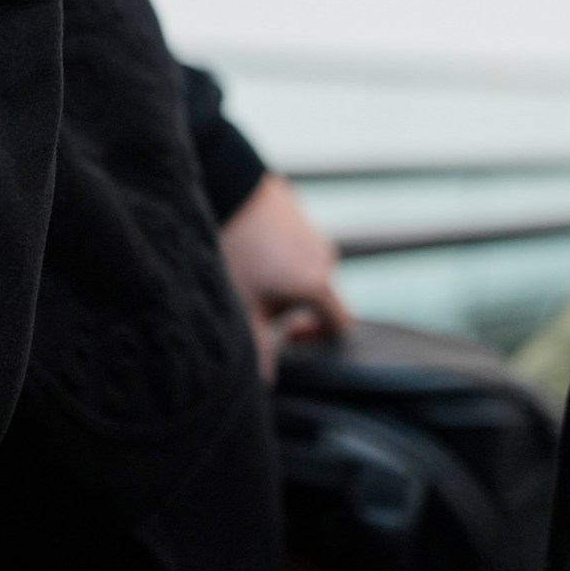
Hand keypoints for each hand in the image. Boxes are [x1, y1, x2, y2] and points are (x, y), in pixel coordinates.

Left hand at [218, 175, 351, 381]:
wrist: (228, 186)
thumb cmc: (235, 249)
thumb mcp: (243, 305)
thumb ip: (259, 348)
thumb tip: (267, 384)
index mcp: (318, 284)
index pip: (341, 324)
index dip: (319, 338)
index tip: (288, 337)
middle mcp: (325, 258)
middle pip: (319, 298)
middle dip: (292, 309)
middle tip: (257, 306)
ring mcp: (313, 234)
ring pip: (306, 271)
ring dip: (285, 282)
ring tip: (249, 276)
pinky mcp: (299, 216)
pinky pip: (297, 248)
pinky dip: (280, 258)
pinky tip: (250, 251)